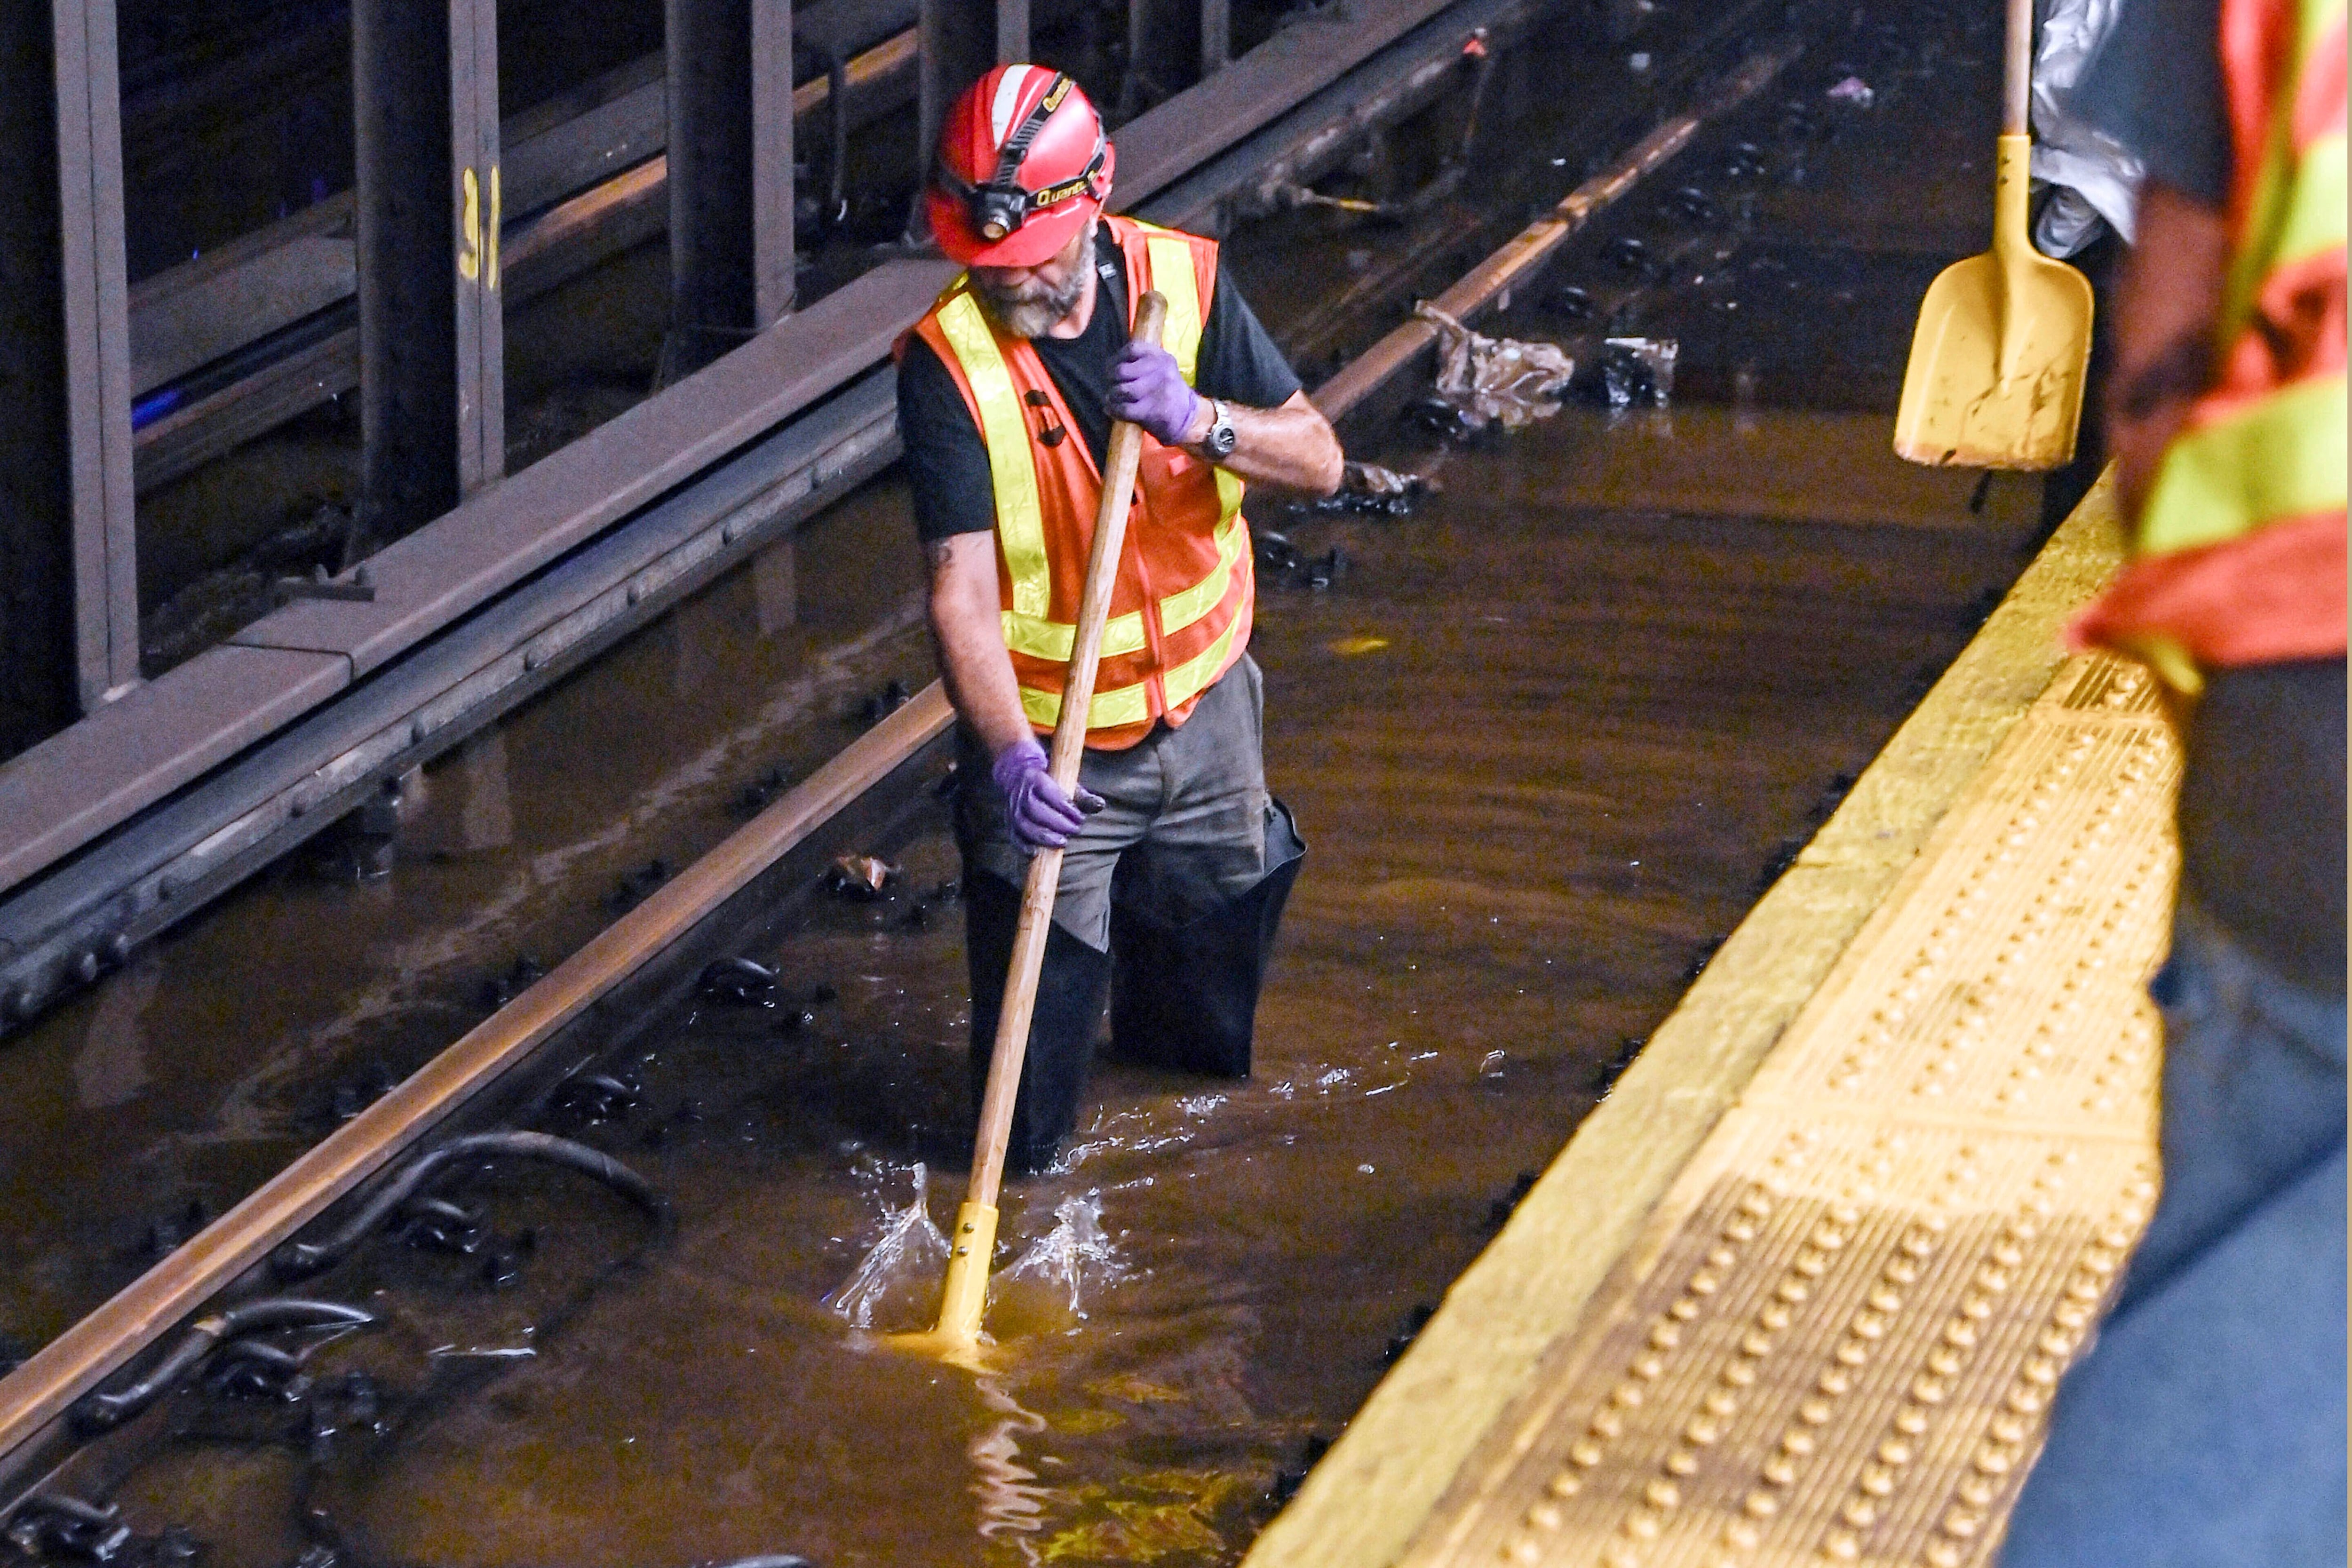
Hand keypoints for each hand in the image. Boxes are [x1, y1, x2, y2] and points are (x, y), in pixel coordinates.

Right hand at [992, 737, 1104, 851]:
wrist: (1018, 775)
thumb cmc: (1048, 782)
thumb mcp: (1065, 782)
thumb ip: (1082, 796)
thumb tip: (1099, 805)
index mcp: (1034, 777)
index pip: (1047, 791)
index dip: (1063, 804)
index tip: (1079, 815)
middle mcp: (1020, 793)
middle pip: (1034, 809)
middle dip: (1056, 822)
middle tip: (1075, 830)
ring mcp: (1013, 809)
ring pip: (1023, 824)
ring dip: (1042, 836)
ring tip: (1062, 842)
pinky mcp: (1009, 822)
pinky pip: (1013, 836)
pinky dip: (1023, 845)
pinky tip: (1036, 853)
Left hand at [1107, 339, 1202, 446]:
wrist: (1188, 417)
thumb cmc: (1167, 392)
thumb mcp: (1161, 369)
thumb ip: (1141, 362)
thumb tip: (1111, 366)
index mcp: (1162, 357)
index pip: (1132, 349)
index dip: (1116, 358)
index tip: (1112, 367)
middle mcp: (1161, 371)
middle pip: (1122, 370)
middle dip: (1111, 379)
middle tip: (1112, 385)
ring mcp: (1157, 391)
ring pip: (1121, 390)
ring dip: (1112, 396)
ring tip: (1113, 398)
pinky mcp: (1152, 411)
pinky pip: (1124, 409)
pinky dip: (1114, 410)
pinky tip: (1113, 409)